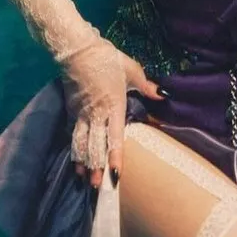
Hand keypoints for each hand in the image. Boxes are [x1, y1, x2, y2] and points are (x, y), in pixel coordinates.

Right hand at [62, 37, 165, 188]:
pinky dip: (74, 149)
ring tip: (85, 179)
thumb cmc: (107, 59)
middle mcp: (96, 114)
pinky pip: (73, 134)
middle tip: (99, 186)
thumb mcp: (132, 70)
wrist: (77, 50)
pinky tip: (76, 160)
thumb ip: (147, 86)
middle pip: (95, 146)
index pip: (115, 137)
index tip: (116, 175)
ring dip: (83, 162)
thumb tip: (164, 96)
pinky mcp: (71, 110)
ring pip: (81, 143)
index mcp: (114, 106)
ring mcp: (82, 113)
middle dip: (97, 167)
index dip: (115, 157)